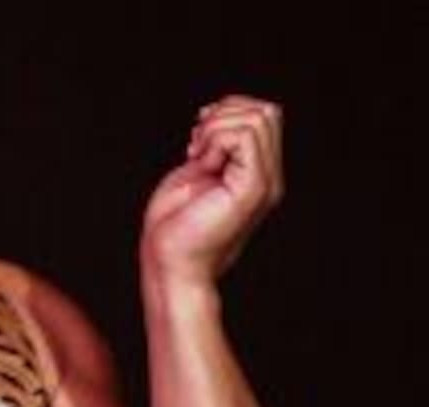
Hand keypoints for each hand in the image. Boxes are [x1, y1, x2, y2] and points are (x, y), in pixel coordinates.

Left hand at [140, 94, 284, 283]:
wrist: (170, 263)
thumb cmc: (174, 224)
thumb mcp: (197, 171)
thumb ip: (217, 146)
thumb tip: (223, 112)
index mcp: (256, 173)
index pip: (264, 116)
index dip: (228, 112)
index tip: (198, 137)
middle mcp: (267, 177)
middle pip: (266, 112)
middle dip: (224, 113)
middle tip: (196, 143)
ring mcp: (263, 184)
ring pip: (259, 118)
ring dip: (217, 126)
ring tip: (197, 153)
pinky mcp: (251, 190)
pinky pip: (245, 136)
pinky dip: (216, 137)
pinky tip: (201, 161)